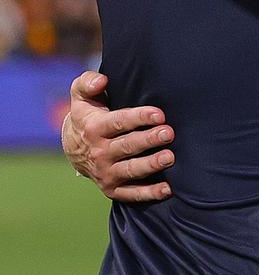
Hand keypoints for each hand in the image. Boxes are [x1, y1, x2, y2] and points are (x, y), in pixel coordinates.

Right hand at [63, 71, 175, 201]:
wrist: (73, 147)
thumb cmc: (87, 114)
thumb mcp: (81, 95)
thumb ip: (88, 83)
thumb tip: (102, 80)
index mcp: (94, 128)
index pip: (118, 122)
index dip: (139, 118)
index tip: (159, 114)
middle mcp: (99, 152)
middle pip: (127, 146)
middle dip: (149, 140)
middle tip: (169, 133)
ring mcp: (106, 172)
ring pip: (130, 170)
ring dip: (150, 165)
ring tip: (170, 157)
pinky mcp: (112, 188)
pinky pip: (131, 194)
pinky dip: (149, 193)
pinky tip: (168, 189)